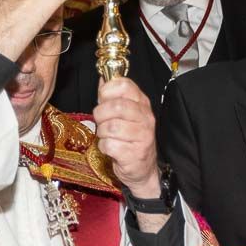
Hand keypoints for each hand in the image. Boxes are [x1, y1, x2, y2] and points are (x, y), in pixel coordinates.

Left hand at [93, 76, 158, 195]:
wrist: (142, 168)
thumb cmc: (129, 138)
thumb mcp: (123, 113)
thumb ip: (112, 96)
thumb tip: (103, 77)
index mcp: (142, 103)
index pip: (124, 85)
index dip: (107, 90)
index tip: (103, 99)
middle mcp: (145, 118)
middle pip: (116, 106)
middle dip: (101, 114)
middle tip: (101, 120)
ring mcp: (143, 136)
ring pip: (110, 127)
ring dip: (102, 132)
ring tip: (107, 136)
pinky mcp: (135, 154)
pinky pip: (109, 145)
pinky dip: (104, 147)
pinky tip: (111, 148)